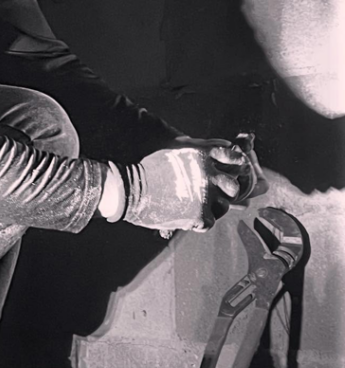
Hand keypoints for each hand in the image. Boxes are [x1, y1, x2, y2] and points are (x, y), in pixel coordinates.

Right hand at [118, 144, 248, 231]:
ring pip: (224, 206)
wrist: (132, 189)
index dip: (235, 167)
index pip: (235, 159)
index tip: (226, 174)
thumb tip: (223, 146)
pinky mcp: (200, 214)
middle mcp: (209, 173)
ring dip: (213, 208)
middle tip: (213, 195)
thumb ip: (199, 149)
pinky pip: (210, 222)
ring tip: (196, 207)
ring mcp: (206, 194)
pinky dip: (199, 222)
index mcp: (204, 154)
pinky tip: (186, 217)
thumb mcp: (176, 149)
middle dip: (226, 191)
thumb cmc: (151, 168)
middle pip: (234, 186)